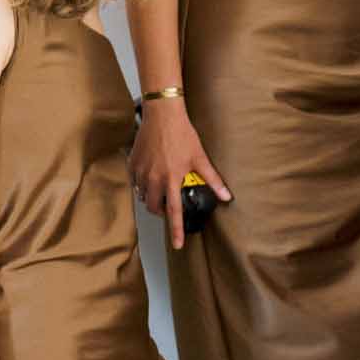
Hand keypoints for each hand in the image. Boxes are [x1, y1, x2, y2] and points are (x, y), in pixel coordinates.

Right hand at [129, 102, 230, 250]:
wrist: (162, 115)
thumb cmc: (182, 134)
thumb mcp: (200, 157)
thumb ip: (212, 179)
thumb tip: (226, 196)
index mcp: (171, 179)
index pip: (174, 211)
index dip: (176, 230)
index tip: (177, 244)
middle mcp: (153, 178)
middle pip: (153, 207)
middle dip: (160, 212)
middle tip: (169, 207)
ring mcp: (141, 171)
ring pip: (142, 195)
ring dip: (151, 198)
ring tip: (160, 191)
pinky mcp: (132, 163)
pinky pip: (135, 181)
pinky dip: (141, 184)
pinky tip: (150, 177)